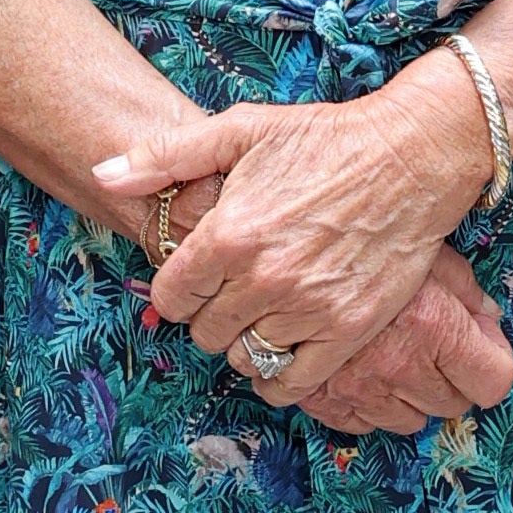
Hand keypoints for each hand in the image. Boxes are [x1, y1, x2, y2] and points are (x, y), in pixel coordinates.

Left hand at [93, 61, 488, 407]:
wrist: (411, 156)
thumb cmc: (325, 138)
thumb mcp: (241, 129)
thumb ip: (164, 156)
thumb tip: (101, 173)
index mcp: (228, 233)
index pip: (170, 295)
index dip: (180, 287)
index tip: (200, 275)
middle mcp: (262, 278)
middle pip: (205, 331)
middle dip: (212, 313)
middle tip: (236, 289)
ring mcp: (306, 309)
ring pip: (244, 358)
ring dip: (247, 341)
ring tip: (265, 311)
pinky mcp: (348, 330)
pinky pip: (291, 383)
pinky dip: (279, 376)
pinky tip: (285, 348)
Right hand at [294, 249, 512, 436]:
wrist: (288, 227)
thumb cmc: (367, 229)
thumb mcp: (427, 245)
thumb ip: (464, 288)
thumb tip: (488, 318)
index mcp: (435, 326)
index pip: (492, 380)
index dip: (490, 361)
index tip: (480, 347)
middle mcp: (399, 364)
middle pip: (451, 404)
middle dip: (449, 377)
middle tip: (435, 345)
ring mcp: (356, 385)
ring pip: (405, 421)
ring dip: (407, 394)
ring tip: (394, 354)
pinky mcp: (317, 395)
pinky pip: (357, 423)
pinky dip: (363, 403)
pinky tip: (360, 369)